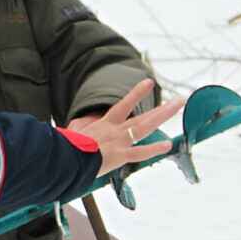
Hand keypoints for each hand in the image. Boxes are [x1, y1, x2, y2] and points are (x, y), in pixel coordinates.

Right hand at [65, 79, 183, 176]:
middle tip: (179, 101)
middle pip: (143, 117)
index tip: (149, 83)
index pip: (122, 106)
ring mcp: (119, 142)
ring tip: (177, 107)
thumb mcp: (69, 136)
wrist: (63, 156)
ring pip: (145, 127)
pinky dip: (154, 149)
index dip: (136, 94)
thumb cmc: (63, 147)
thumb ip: (72, 134)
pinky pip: (139, 152)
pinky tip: (168, 145)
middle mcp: (114, 131)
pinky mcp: (118, 155)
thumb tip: (61, 133)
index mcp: (102, 125)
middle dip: (162, 109)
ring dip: (162, 116)